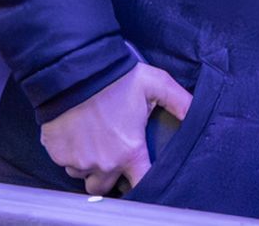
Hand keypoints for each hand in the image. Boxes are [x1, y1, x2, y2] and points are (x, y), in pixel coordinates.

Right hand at [40, 61, 191, 195]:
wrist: (73, 72)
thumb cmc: (116, 78)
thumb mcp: (155, 84)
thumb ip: (180, 101)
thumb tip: (200, 113)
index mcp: (130, 151)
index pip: (141, 183)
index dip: (144, 183)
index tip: (142, 175)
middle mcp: (104, 163)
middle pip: (107, 186)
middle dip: (110, 175)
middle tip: (112, 153)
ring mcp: (78, 161)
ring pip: (84, 175)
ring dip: (89, 164)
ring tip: (94, 140)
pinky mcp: (57, 154)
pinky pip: (65, 162)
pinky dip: (70, 154)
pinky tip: (77, 134)